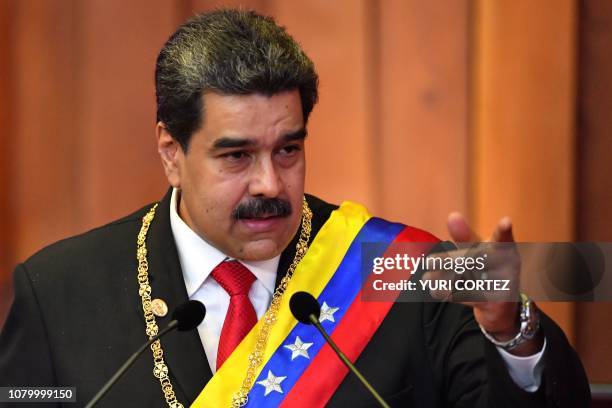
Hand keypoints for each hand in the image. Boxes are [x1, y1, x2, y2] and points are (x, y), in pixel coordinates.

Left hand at [423, 212, 542, 355]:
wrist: (500, 308)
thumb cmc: (488, 269)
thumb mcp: (479, 250)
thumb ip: (464, 235)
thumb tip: (452, 216)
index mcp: (504, 249)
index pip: (503, 238)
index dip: (504, 230)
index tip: (506, 221)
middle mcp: (508, 266)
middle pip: (474, 259)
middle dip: (449, 260)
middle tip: (429, 261)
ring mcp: (502, 286)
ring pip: (466, 278)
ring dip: (443, 278)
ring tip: (427, 277)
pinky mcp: (492, 303)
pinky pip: (464, 296)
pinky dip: (447, 293)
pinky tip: (435, 290)